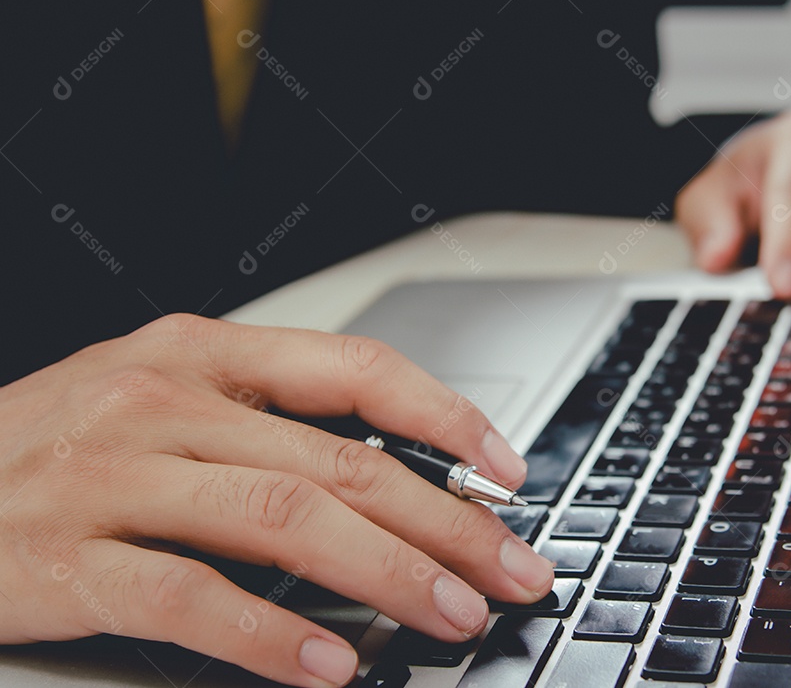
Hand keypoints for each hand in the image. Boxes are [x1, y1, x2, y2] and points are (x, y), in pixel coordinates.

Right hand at [0, 315, 552, 687]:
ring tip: (452, 617)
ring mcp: (112, 477)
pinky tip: (332, 665)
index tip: (508, 473)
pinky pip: (187, 597)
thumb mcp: (163, 401)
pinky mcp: (64, 560)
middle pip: (341, 462)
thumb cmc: (57, 446)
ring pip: (283, 519)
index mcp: (201, 354)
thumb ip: (266, 428)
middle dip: (446, 523)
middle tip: (512, 571)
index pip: (355, 368)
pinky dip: (268, 634)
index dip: (444, 418)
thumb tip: (391, 484)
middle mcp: (164, 401)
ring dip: (386, 574)